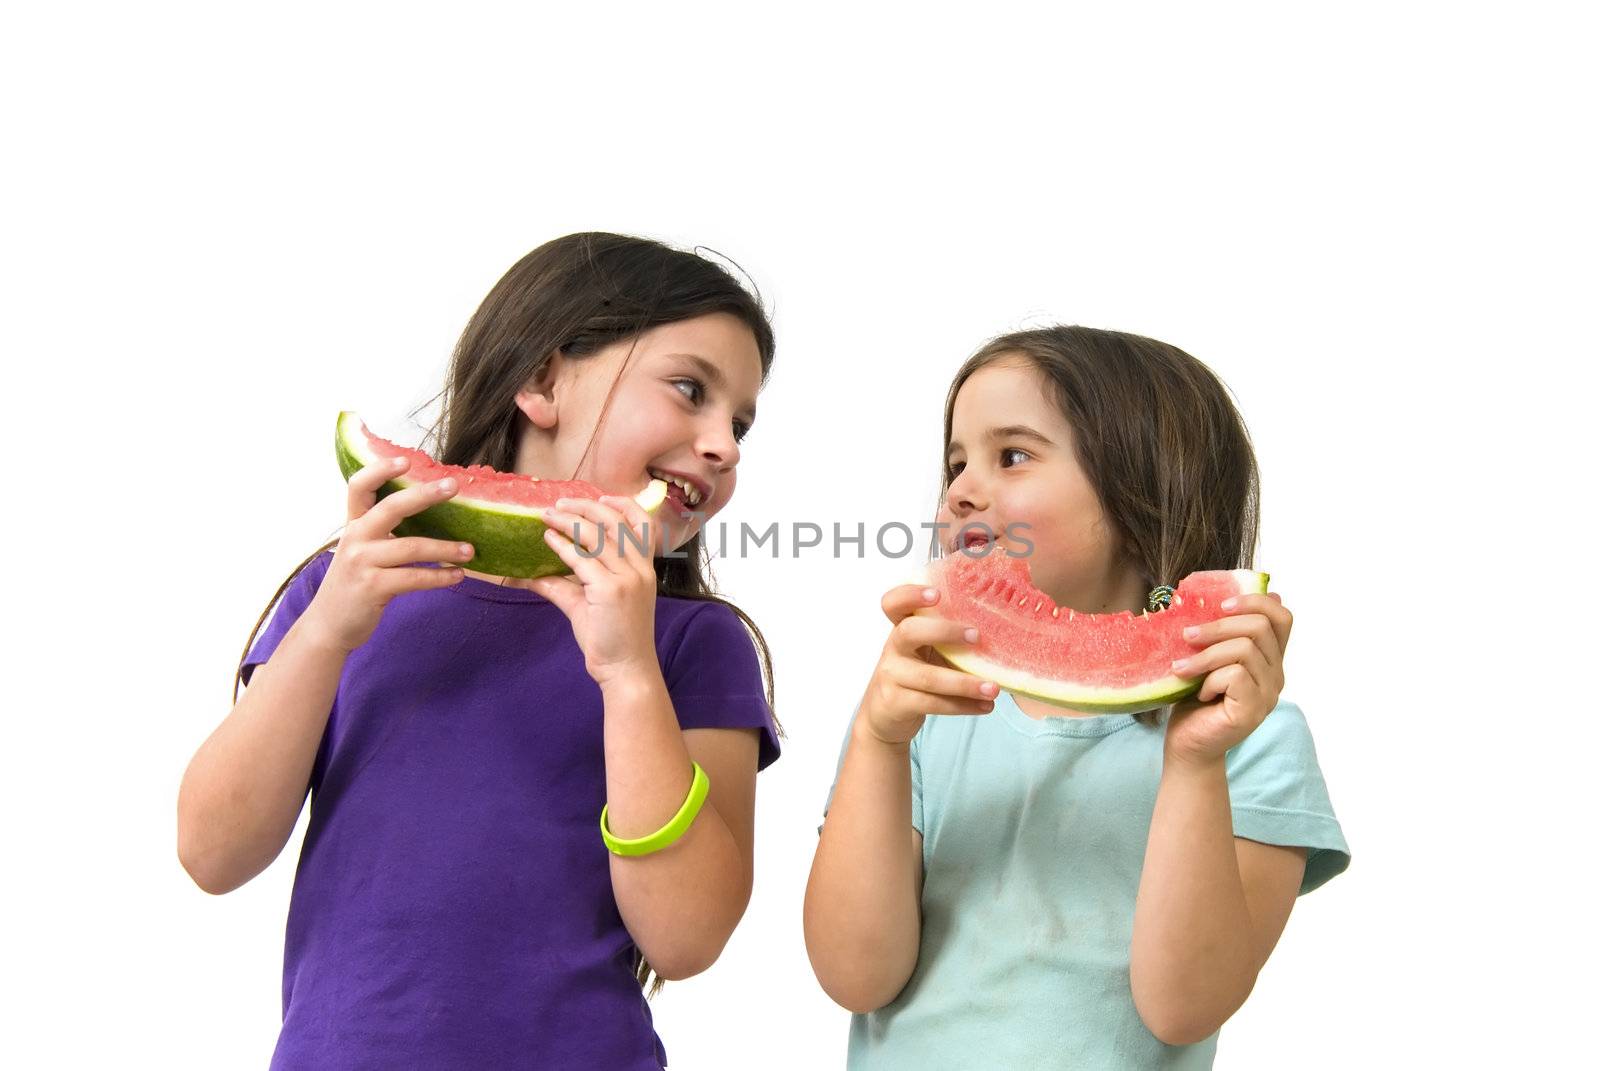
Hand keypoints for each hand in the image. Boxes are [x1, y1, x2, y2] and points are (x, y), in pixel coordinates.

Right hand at [300, 456, 473, 652]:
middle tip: (454, 486)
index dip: (380, 470)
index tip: (406, 460)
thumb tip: (427, 510)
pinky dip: (440, 576)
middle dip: (424, 495)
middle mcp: (355, 538)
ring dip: (446, 548)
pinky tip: (457, 575)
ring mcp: (362, 563)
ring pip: (411, 547)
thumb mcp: (361, 550)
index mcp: (354, 524)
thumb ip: (382, 530)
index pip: (359, 487)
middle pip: (391, 508)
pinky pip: (414, 577)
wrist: (329, 625)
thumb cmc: (354, 583)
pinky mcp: (372, 588)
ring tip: (470, 550)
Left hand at [527, 494, 660, 686]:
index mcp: (645, 569)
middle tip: (560, 504)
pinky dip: (563, 546)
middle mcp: (640, 570)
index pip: (643, 525)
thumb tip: (530, 575)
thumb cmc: (612, 638)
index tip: (601, 497)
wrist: (625, 669)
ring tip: (548, 516)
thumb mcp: (591, 604)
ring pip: (597, 536)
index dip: (624, 505)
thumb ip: (565, 584)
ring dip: (569, 521)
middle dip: (587, 507)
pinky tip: (548, 540)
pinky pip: (582, 559)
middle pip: (616, 522)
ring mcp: (627, 579)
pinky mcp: (610, 590)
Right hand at [855, 584, 997, 746]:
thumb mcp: (926, 649)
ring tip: (993, 688)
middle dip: (944, 631)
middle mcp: (893, 648)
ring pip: (928, 678)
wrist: (886, 713)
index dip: (911, 594)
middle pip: (910, 631)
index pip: (894, 603)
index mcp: (901, 627)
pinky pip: (933, 703)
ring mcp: (892, 676)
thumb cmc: (916, 673)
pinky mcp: (897, 703)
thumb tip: (1001, 628)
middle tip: (977, 636)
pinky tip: (985, 706)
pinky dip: (962, 706)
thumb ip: (948, 637)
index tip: (938, 594)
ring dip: (964, 683)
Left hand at [1163, 592, 1292, 764]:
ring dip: (1206, 654)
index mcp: (1269, 659)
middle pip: (1260, 627)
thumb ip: (1221, 634)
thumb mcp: (1207, 657)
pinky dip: (1209, 679)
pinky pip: (1234, 675)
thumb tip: (1224, 597)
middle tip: (1187, 635)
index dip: (1255, 602)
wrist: (1187, 744)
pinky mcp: (1253, 710)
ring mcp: (1268, 694)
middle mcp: (1276, 675)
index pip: (1282, 618)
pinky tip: (1200, 693)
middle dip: (1219, 625)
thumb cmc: (1194, 698)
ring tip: (1182, 667)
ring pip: (1244, 649)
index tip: (1221, 606)